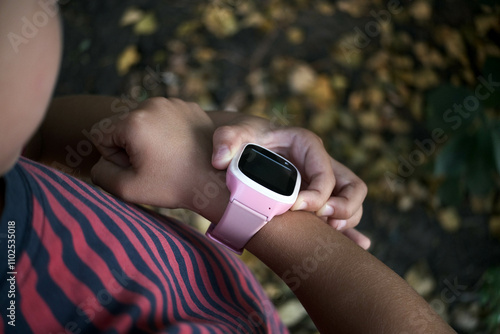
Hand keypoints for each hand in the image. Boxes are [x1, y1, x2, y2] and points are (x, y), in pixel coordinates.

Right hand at [90, 97, 228, 221]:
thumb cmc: (174, 185)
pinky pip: (164, 117)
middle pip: (122, 125)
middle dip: (131, 146)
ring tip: (169, 157)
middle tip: (155, 165)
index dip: (114, 157)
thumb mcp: (128, 188)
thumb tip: (98, 162)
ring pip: (143, 120)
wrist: (217, 181)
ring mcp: (173, 102)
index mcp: (133, 121)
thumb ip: (101, 174)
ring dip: (148, 138)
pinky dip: (167, 131)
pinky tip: (181, 148)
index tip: (137, 168)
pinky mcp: (189, 106)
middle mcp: (152, 104)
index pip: (101, 135)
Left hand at [210, 114, 369, 248]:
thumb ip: (225, 140)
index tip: (294, 207)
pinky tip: (359, 245)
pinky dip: (350, 233)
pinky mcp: (317, 201)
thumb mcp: (232, 134)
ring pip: (352, 204)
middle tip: (325, 221)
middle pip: (353, 187)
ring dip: (347, 221)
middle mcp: (321, 164)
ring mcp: (322, 184)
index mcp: (307, 145)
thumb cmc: (242, 141)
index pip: (325, 173)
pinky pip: (340, 217)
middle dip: (344, 207)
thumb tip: (220, 159)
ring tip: (330, 234)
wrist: (243, 150)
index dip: (316, 194)